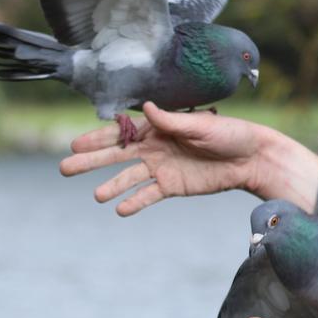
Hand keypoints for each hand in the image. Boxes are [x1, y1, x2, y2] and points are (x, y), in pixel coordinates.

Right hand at [58, 102, 317, 215]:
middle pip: (117, 155)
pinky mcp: (172, 186)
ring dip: (112, 185)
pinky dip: (134, 202)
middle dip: (91, 160)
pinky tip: (120, 209)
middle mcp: (155, 147)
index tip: (75, 144)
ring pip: (129, 177)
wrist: (252, 159)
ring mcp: (162, 168)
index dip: (98, 138)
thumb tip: (147, 107)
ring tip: (95, 195)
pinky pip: (148, 195)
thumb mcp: (201, 125)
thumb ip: (172, 121)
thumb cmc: (229, 134)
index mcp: (159, 127)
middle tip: (65, 168)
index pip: (122, 132)